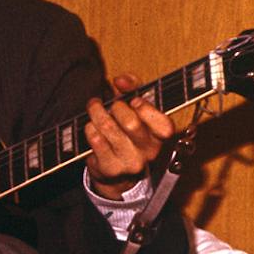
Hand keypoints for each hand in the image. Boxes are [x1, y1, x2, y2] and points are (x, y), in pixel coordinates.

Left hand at [86, 74, 173, 198]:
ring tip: (95, 107)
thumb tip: (121, 81)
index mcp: (160, 137)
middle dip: (117, 107)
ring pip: (108, 128)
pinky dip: (90, 128)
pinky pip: (95, 139)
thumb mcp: (136, 108)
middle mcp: (149, 153)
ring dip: (97, 112)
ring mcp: (129, 163)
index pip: (164, 126)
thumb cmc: (128, 134)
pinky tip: (92, 127)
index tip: (134, 101)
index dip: (147, 109)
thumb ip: (133, 88)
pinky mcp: (110, 168)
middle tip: (112, 106)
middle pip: (131, 124)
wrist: (116, 172)